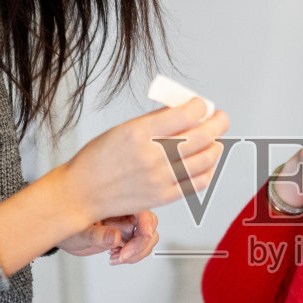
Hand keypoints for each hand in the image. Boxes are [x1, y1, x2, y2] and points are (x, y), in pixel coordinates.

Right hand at [0, 99, 224, 277]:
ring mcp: (160, 179)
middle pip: (200, 136)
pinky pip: (197, 182)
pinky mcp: (164, 197)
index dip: (199, 107)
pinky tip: (207, 163)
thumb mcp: (122, 129)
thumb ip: (153, 121)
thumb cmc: (98, 159)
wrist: (82, 192)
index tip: (201, 104)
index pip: (184, 115)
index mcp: (139, 133)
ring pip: (205, 160)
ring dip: (217, 146)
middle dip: (217, 123)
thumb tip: (183, 110)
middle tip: (221, 118)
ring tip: (216, 140)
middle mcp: (152, 156)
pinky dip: (208, 170)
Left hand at [56, 211, 158, 264]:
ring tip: (116, 256)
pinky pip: (140, 246)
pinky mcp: (127, 235)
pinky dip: (132, 256)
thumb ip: (98, 235)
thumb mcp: (79, 232)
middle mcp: (124, 211)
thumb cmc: (69, 227)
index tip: (142, 236)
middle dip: (139, 244)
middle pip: (149, 225)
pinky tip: (115, 255)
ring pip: (148, 238)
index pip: (140, 208)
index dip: (146, 223)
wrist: (66, 236)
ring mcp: (127, 223)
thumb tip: (115, 238)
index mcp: (114, 202)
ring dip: (136, 252)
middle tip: (122, 255)